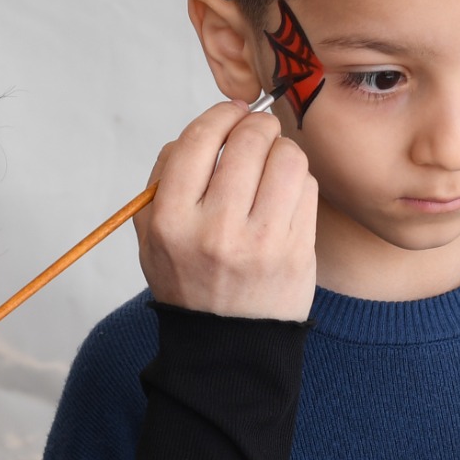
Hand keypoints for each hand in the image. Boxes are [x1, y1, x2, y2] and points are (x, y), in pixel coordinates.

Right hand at [135, 103, 315, 322]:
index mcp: (171, 220)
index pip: (198, 139)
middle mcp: (214, 229)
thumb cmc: (189, 278)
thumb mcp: (151, 234)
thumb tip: (211, 127)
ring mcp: (260, 242)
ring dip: (282, 150)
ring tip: (273, 164)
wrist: (226, 344)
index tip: (231, 114)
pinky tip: (285, 195)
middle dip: (257, 125)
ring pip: (287, 158)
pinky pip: (308, 188)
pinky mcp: (296, 251)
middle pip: (249, 141)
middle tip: (257, 133)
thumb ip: (164, 176)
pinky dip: (299, 180)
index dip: (220, 114)